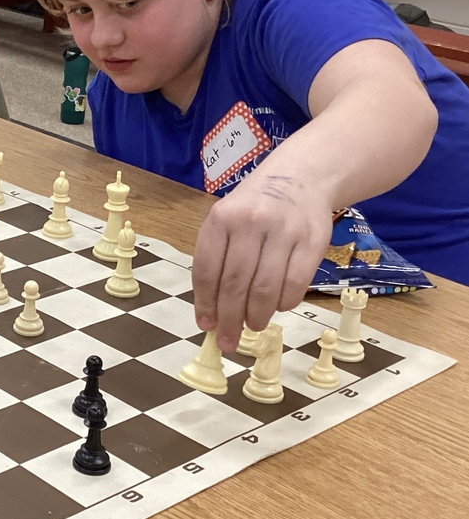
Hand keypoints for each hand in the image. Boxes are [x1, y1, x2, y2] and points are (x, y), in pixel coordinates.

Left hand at [191, 172, 332, 351]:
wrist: (300, 178)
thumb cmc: (255, 207)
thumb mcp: (227, 220)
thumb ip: (218, 259)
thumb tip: (212, 313)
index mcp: (221, 218)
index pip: (207, 270)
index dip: (205, 303)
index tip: (206, 326)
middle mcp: (250, 222)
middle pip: (235, 283)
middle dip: (230, 319)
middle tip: (228, 341)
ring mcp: (283, 231)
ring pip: (265, 288)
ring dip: (257, 315)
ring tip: (253, 326)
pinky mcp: (312, 241)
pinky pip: (295, 284)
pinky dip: (284, 304)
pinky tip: (277, 307)